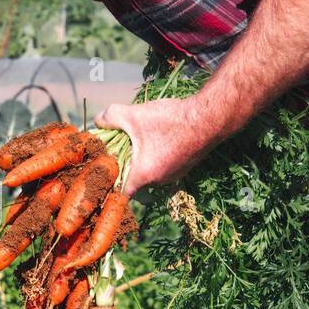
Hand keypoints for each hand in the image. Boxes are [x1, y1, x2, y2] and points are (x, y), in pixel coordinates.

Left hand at [94, 97, 214, 197]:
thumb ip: (110, 117)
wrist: (211, 119)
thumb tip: (97, 121)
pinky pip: (163, 165)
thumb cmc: (171, 120)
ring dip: (142, 159)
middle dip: (125, 165)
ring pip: (149, 171)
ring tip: (140, 138)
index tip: (103, 175)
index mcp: (144, 175)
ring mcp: (174, 175)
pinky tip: (159, 136)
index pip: (121, 193)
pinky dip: (157, 155)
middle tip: (118, 147)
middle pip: (134, 179)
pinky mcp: (184, 167)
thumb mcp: (134, 115)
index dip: (110, 185)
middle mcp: (159, 181)